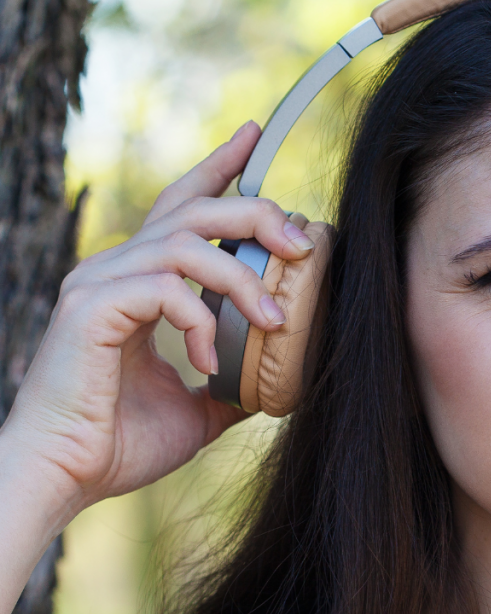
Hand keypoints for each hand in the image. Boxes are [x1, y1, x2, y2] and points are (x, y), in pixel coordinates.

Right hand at [0, 121, 317, 514]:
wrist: (66, 477)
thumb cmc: (121, 443)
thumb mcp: (197, 408)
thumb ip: (230, 383)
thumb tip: (271, 383)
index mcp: (138, 282)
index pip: (181, 208)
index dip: (218, 168)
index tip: (254, 137)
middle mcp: (115, 271)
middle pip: (193, 210)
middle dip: (255, 214)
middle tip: (302, 242)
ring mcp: (99, 285)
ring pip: (184, 243)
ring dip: (242, 277)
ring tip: (275, 319)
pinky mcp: (90, 310)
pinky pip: (163, 289)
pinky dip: (199, 319)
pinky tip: (208, 359)